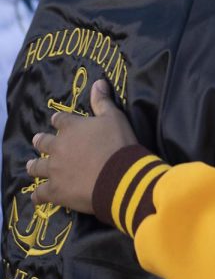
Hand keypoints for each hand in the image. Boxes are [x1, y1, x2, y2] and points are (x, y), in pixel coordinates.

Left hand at [27, 79, 135, 212]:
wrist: (119, 176)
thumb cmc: (118, 144)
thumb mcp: (115, 117)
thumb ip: (103, 101)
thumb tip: (98, 82)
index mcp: (71, 127)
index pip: (60, 120)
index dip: (59, 121)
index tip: (57, 122)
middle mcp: (58, 147)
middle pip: (43, 143)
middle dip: (41, 142)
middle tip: (38, 142)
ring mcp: (54, 169)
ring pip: (37, 167)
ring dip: (34, 166)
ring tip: (32, 166)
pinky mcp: (55, 191)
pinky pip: (41, 193)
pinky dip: (38, 195)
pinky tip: (37, 196)